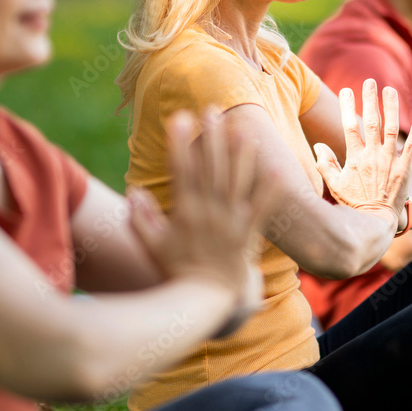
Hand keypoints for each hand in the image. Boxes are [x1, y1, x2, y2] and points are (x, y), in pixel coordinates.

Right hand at [127, 108, 272, 297]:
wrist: (208, 301)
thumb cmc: (178, 271)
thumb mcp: (153, 246)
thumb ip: (141, 219)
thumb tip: (133, 192)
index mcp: (186, 213)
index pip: (182, 172)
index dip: (180, 144)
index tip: (179, 118)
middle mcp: (210, 214)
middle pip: (212, 169)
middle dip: (211, 138)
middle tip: (211, 110)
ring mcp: (232, 223)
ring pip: (238, 182)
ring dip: (241, 154)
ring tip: (242, 127)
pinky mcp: (250, 234)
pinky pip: (263, 210)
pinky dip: (270, 191)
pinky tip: (277, 169)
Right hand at [314, 79, 411, 229]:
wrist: (375, 221)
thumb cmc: (353, 203)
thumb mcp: (334, 185)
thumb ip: (326, 164)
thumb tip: (318, 146)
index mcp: (355, 158)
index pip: (350, 126)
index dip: (348, 107)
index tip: (347, 90)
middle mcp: (373, 156)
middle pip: (372, 122)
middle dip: (371, 100)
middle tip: (370, 81)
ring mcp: (390, 161)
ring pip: (392, 129)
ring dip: (392, 108)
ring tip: (391, 90)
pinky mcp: (405, 169)